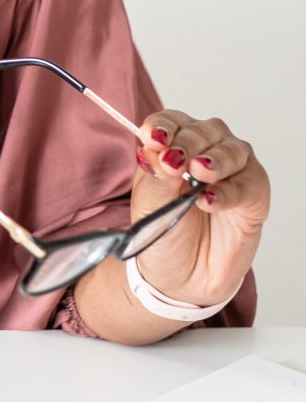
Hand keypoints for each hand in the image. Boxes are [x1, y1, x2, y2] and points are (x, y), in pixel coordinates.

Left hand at [130, 111, 268, 306]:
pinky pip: (248, 184)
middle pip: (205, 131)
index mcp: (175, 150)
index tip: (152, 137)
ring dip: (214, 161)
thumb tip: (152, 148)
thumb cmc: (163, 237)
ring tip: (197, 175)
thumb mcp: (148, 207)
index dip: (164, 126)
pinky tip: (210, 201)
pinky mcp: (253, 197)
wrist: (177, 279)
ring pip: (232, 151)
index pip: (173, 123)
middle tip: (173, 160)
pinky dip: (230, 191)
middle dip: (188, 143)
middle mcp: (206, 154)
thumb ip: (154, 177)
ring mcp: (233, 174)